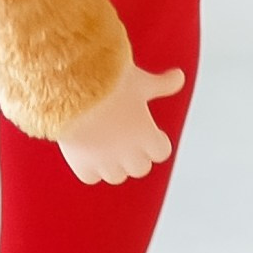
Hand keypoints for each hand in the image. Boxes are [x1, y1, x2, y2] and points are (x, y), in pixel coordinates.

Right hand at [58, 58, 184, 183]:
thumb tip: (180, 76)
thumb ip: (162, 84)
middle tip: (126, 137)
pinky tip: (87, 151)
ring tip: (106, 144)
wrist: (71, 85)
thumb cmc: (109, 80)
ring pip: (117, 176)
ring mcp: (105, 162)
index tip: (148, 130)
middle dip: (137, 155)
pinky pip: (91, 177)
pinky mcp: (81, 164)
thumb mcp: (140, 81)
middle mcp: (128, 153)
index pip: (161, 151)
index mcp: (146, 135)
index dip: (155, 141)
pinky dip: (90, 168)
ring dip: (115, 164)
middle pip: (141, 167)